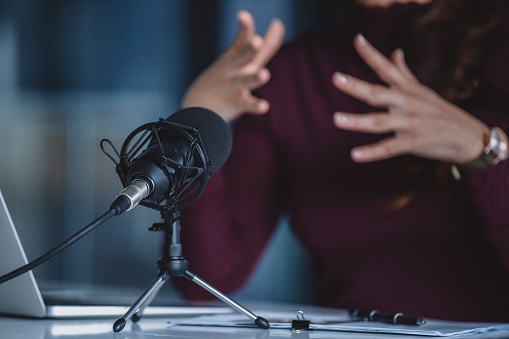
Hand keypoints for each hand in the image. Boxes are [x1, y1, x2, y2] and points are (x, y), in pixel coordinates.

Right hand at [181, 10, 284, 122]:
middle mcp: (233, 69)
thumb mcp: (245, 61)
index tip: (243, 15)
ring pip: (244, 81)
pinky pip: (246, 104)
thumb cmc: (227, 78)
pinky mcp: (235, 103)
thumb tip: (279, 24)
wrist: (198, 106)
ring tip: (265, 74)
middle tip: (257, 41)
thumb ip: (264, 46)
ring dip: (254, 78)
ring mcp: (233, 86)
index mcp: (235, 56)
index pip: (241, 39)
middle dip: (249, 49)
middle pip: (242, 57)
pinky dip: (255, 105)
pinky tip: (264, 106)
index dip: (244, 27)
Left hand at [332, 34, 486, 163]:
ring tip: (336, 119)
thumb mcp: (422, 90)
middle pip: (379, 93)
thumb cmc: (440, 112)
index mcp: (408, 90)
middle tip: (335, 78)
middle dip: (357, 86)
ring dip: (357, 121)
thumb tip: (395, 52)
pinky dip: (372, 153)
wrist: (469, 136)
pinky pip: (390, 148)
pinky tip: (354, 154)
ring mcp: (412, 122)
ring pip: (380, 122)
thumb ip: (404, 74)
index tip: (357, 38)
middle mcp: (409, 103)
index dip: (371, 53)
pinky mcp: (415, 142)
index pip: (387, 68)